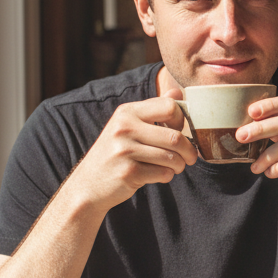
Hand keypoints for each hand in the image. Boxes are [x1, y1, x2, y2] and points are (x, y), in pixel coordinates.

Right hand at [66, 87, 197, 212]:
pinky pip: (163, 173)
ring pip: (172, 157)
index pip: (169, 106)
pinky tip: (159, 175)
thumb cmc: (115, 153)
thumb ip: (153, 110)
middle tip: (189, 158)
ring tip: (175, 167)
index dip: (182, 120)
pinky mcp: (129, 172)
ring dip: (179, 165)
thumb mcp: (128, 126)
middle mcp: (124, 128)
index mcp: (127, 112)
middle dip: (188, 150)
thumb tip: (178, 92)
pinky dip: (167, 176)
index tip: (180, 130)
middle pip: (175, 136)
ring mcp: (125, 150)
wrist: (88, 184)